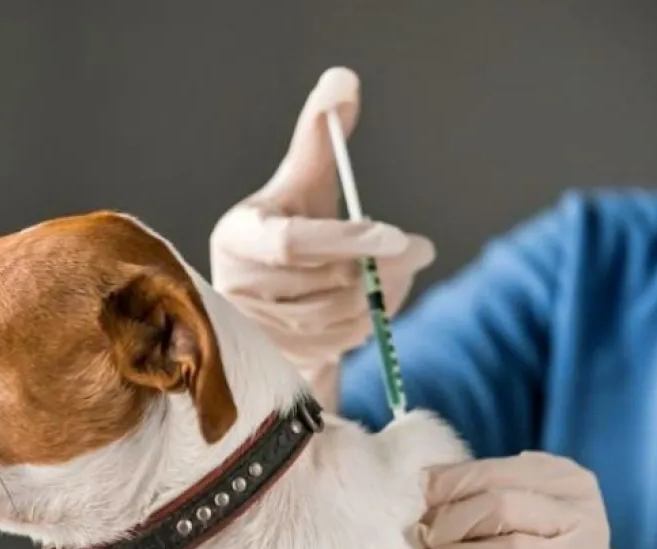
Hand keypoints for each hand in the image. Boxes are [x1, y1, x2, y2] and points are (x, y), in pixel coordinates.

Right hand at [210, 68, 433, 411]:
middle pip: (323, 284)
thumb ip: (320, 135)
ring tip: (399, 272)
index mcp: (238, 236)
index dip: (348, 240)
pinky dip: (369, 324)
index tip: (401, 235)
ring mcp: (256, 330)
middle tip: (420, 250)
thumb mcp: (302, 181)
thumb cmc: (289, 224)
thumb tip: (343, 81)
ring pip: (336, 318)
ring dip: (381, 296)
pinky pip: (338, 345)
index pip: (293, 243)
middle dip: (381, 268)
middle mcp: (237, 287)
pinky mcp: (278, 359)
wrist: (271, 294)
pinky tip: (376, 302)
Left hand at [409, 451, 656, 548]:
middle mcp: (583, 518)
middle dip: (448, 523)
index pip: (493, 472)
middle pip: (499, 507)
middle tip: (421, 537)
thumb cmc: (539, 542)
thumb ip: (481, 486)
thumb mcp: (522, 501)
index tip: (420, 501)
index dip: (446, 485)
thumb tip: (422, 485)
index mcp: (567, 480)